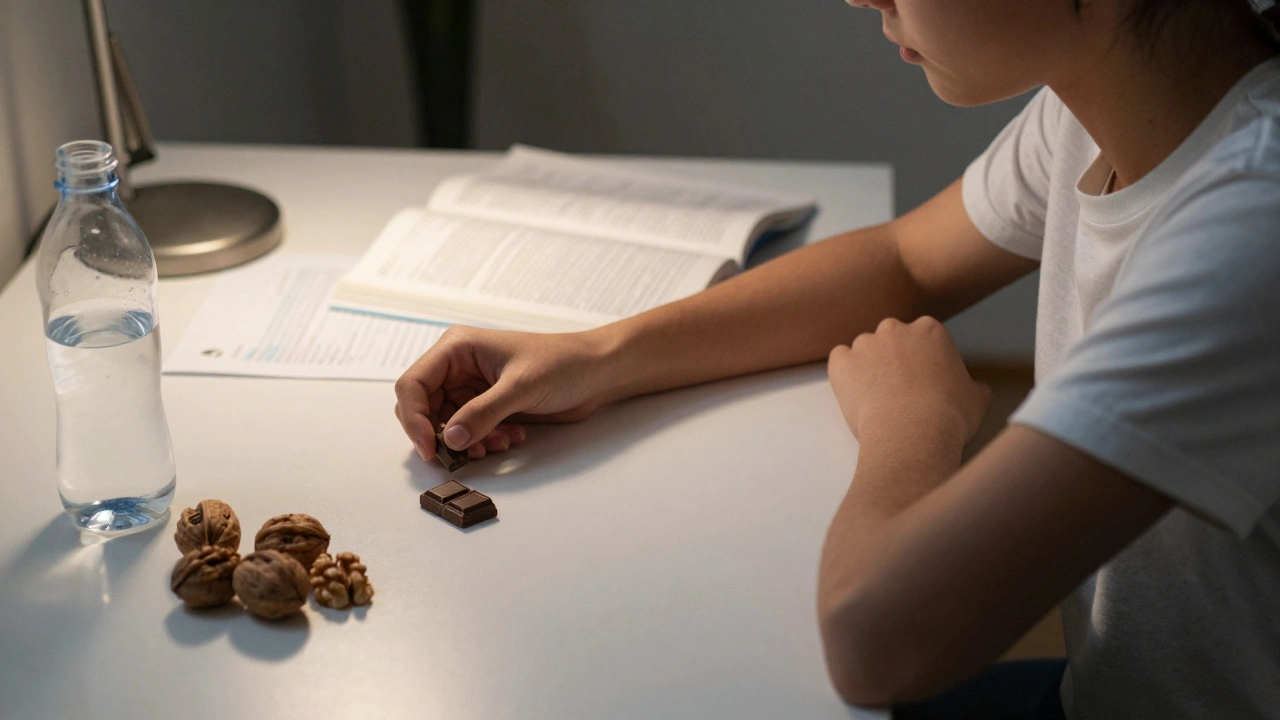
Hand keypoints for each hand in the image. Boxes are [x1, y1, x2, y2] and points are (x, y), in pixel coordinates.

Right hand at [394, 325, 612, 462]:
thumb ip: (483, 413)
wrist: (596, 373)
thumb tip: (451, 439)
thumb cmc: (562, 364)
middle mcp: (458, 366)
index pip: (413, 384)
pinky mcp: (486, 405)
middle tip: (462, 456)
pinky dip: (482, 441)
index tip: (430, 448)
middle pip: (423, 408)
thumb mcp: (521, 387)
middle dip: (441, 435)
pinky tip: (510, 439)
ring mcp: (471, 387)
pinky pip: (468, 431)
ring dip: (467, 442)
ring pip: (446, 425)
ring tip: (498, 444)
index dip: (414, 419)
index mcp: (457, 348)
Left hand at [827, 317, 990, 445]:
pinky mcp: (841, 362)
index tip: (924, 382)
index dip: (923, 361)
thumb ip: (973, 386)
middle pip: (892, 339)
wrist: (914, 434)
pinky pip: (840, 361)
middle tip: (900, 391)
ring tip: (878, 400)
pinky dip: (845, 375)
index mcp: (930, 330)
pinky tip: (857, 396)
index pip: (923, 337)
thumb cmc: (950, 417)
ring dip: (869, 368)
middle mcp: (895, 329)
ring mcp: (865, 343)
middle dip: (894, 360)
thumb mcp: (977, 399)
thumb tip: (975, 389)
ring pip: (864, 350)